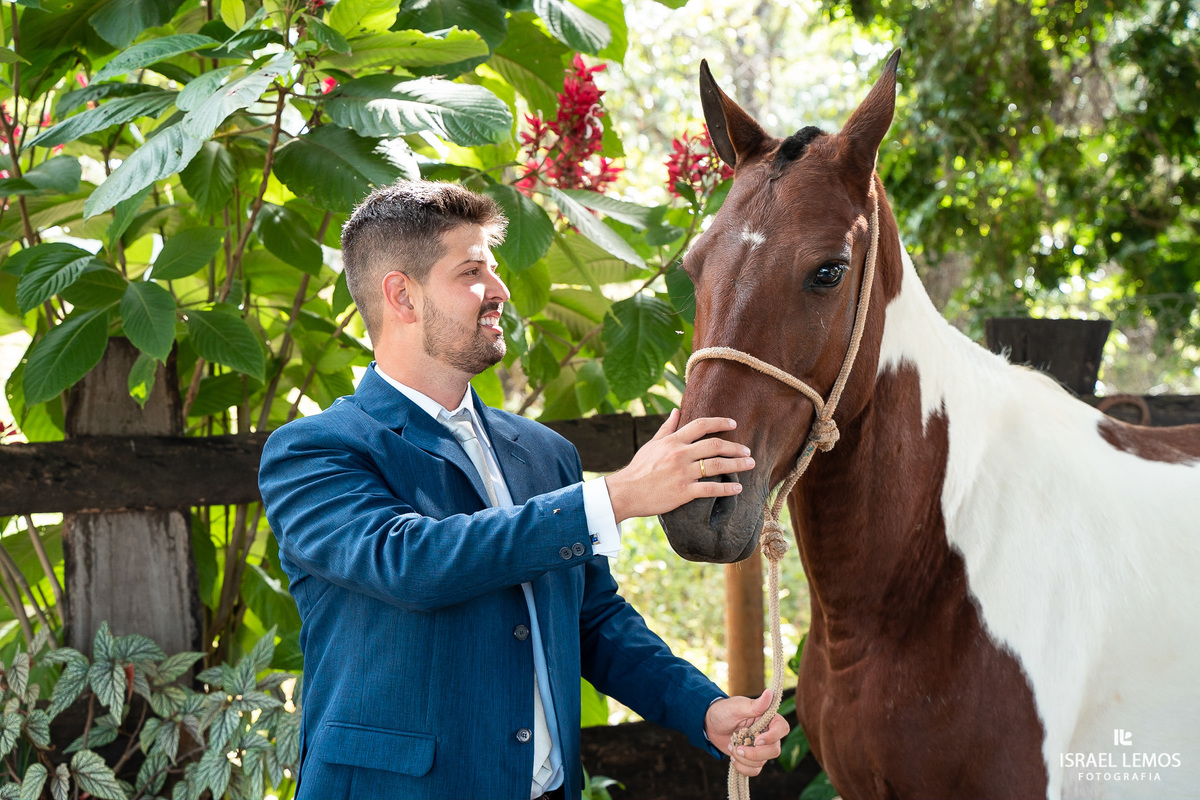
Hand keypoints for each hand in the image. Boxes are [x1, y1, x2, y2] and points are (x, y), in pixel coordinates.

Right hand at [604, 409, 753, 521]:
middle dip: (735, 447)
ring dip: (737, 464)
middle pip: (715, 445)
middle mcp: (680, 454)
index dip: (720, 422)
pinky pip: (711, 489)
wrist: (626, 492)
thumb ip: (667, 428)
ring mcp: (683, 473)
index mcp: (673, 440)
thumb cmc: (639, 468)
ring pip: (717, 466)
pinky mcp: (683, 491)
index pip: (701, 425)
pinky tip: (738, 489)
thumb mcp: (652, 444)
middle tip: (748, 451)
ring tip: (750, 464)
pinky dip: (727, 489)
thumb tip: (676, 410)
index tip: (733, 424)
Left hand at [704, 690, 789, 776]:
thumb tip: (770, 692)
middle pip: (774, 750)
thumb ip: (755, 705)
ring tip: (731, 748)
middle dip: (755, 753)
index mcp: (767, 718)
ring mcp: (760, 747)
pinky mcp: (752, 758)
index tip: (757, 740)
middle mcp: (767, 734)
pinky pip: (755, 770)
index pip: (782, 728)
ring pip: (763, 761)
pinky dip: (743, 768)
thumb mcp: (737, 707)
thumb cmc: (724, 711)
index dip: (773, 737)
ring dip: (744, 759)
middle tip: (738, 748)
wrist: (711, 725)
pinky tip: (733, 759)